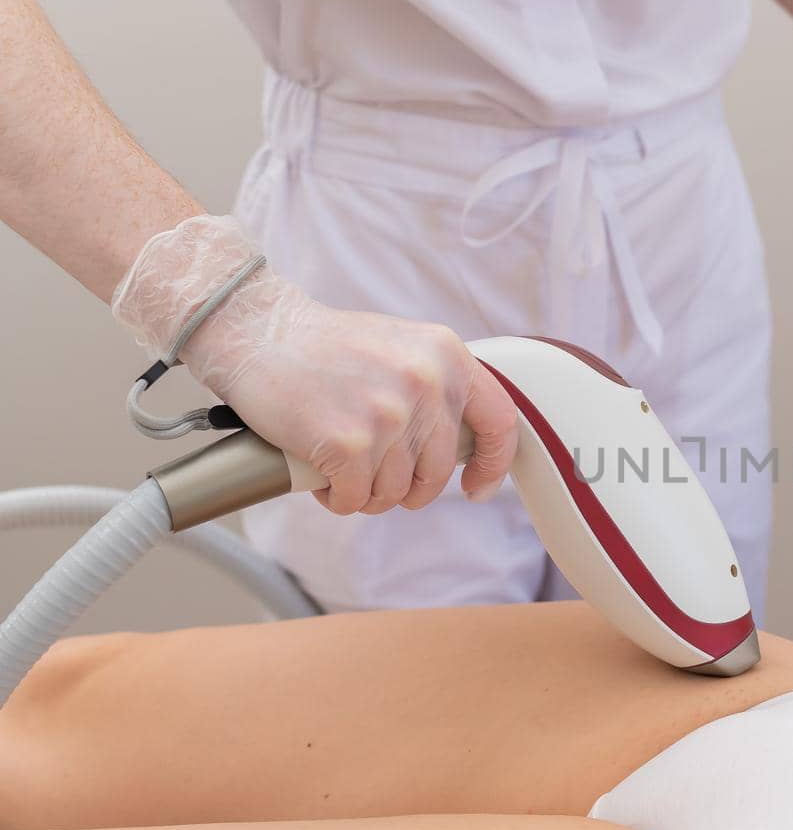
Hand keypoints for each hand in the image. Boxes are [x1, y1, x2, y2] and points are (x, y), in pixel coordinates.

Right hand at [193, 299, 520, 515]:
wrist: (256, 331)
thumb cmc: (323, 346)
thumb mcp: (402, 349)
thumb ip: (438, 387)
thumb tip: (464, 445)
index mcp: (447, 355)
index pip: (499, 422)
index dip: (493, 464)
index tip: (476, 487)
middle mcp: (427, 383)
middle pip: (437, 473)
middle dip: (406, 487)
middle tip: (372, 473)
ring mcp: (389, 415)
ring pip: (394, 492)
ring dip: (364, 491)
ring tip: (339, 463)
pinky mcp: (349, 444)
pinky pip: (355, 499)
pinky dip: (336, 498)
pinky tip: (320, 475)